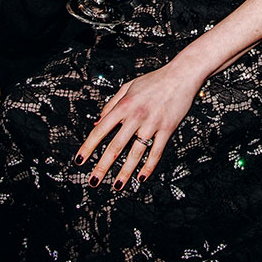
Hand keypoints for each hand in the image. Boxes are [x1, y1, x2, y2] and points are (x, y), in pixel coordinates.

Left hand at [76, 63, 200, 189]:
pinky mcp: (167, 129)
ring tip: (117, 186)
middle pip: (116, 146)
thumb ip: (111, 104)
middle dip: (103, 166)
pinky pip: (156, 152)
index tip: (80, 159)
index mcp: (124, 105)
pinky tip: (141, 177)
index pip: (101, 130)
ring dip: (125, 172)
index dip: (89, 146)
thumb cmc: (154, 80)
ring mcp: (152, 124)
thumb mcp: (128, 87)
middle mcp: (136, 116)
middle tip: (94, 180)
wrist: (181, 75)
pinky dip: (148, 167)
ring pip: (135, 153)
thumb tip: (97, 122)